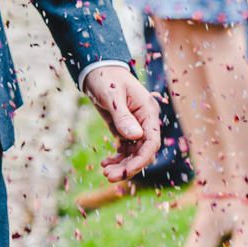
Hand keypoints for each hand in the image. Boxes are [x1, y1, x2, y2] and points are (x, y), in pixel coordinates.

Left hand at [83, 64, 160, 182]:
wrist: (96, 69)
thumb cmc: (106, 78)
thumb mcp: (112, 96)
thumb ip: (123, 116)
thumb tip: (135, 136)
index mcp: (148, 111)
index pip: (151, 141)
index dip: (142, 159)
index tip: (127, 171)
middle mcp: (145, 121)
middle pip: (143, 151)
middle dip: (129, 166)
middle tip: (109, 177)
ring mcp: (136, 125)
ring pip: (134, 152)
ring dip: (122, 165)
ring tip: (106, 173)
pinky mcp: (125, 128)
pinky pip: (126, 148)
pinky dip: (118, 158)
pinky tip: (106, 164)